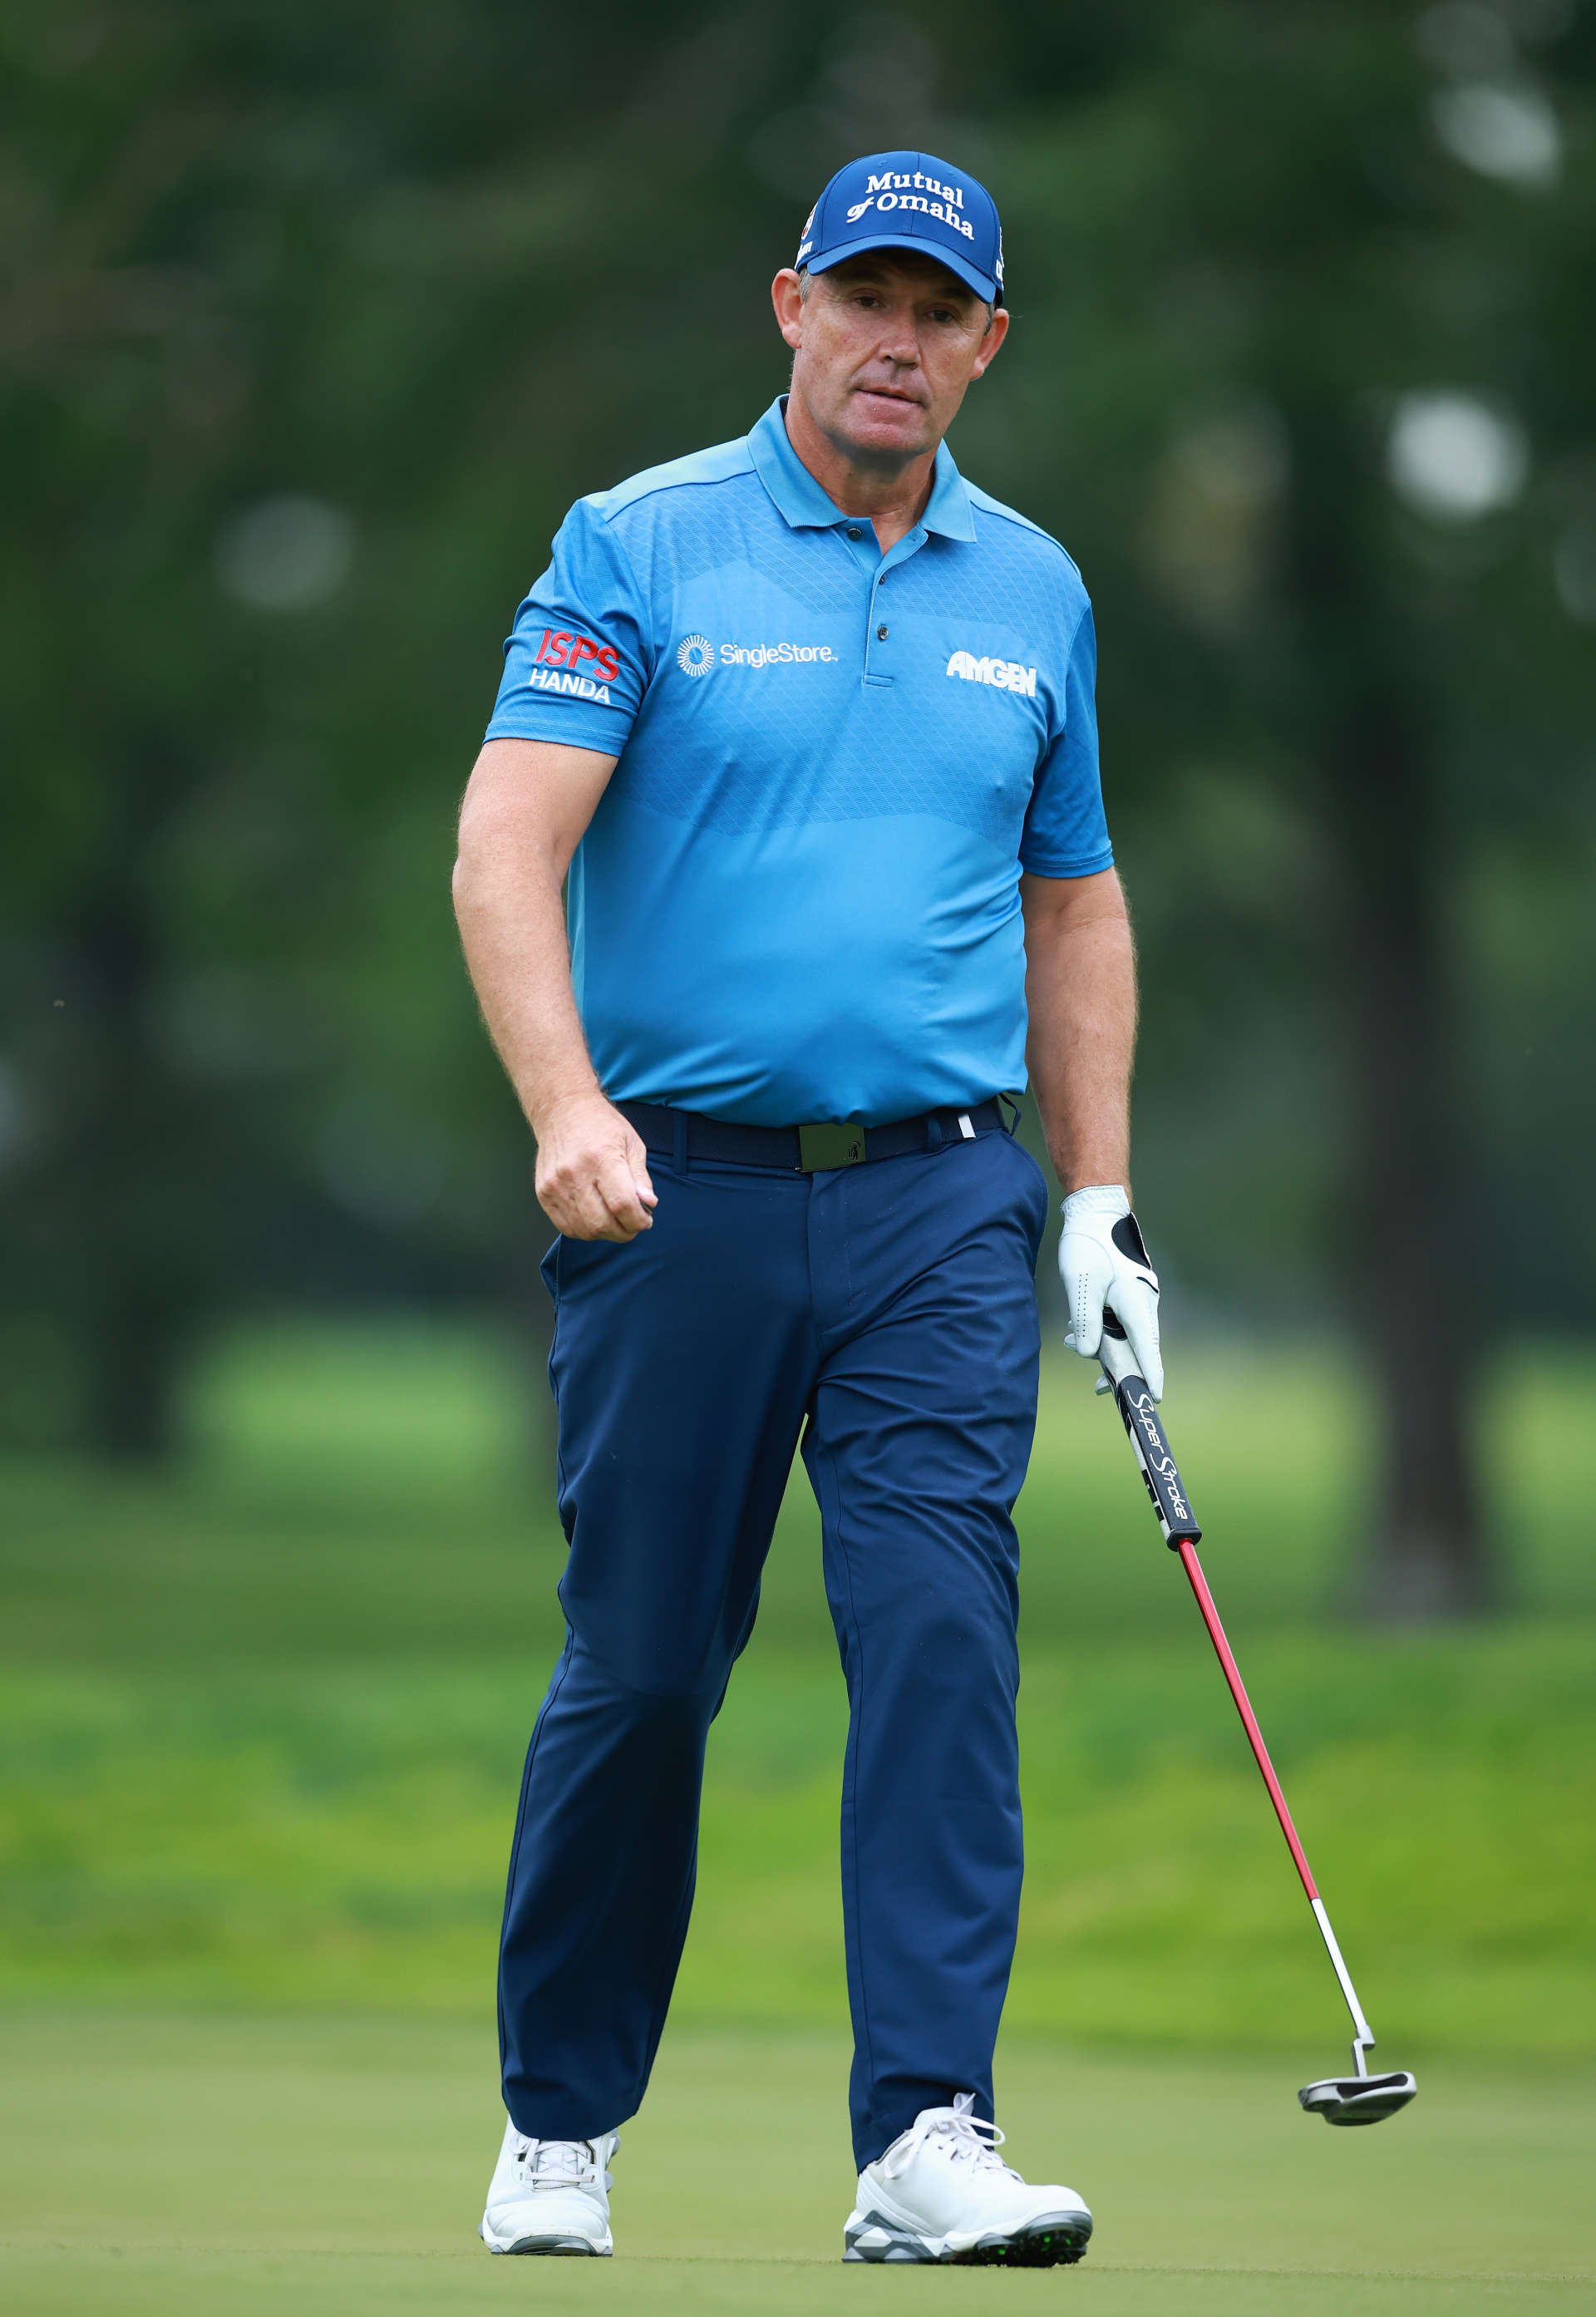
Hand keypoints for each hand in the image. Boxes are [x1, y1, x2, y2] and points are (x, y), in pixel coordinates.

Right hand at [533, 1091, 656, 1241]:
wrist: (562, 1110)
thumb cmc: (601, 1125)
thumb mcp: (631, 1143)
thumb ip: (641, 1177)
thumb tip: (649, 1204)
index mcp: (602, 1158)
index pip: (622, 1204)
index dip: (638, 1220)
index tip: (646, 1220)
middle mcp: (575, 1174)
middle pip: (602, 1223)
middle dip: (624, 1232)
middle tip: (633, 1225)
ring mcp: (556, 1185)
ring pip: (584, 1230)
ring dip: (605, 1233)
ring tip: (615, 1222)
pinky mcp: (543, 1193)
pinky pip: (566, 1227)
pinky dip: (585, 1230)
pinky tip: (595, 1219)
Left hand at [1058, 1184, 1162, 1398]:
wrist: (1096, 1211)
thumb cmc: (1090, 1245)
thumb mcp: (1082, 1284)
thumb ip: (1087, 1320)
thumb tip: (1090, 1355)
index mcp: (1137, 1303)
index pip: (1147, 1348)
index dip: (1150, 1375)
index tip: (1153, 1398)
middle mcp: (1143, 1303)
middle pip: (1136, 1347)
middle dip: (1118, 1366)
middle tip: (1100, 1388)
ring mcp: (1137, 1298)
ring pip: (1124, 1334)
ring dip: (1102, 1344)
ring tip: (1073, 1341)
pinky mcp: (1127, 1293)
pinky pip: (1117, 1321)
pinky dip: (1100, 1329)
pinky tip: (1078, 1329)